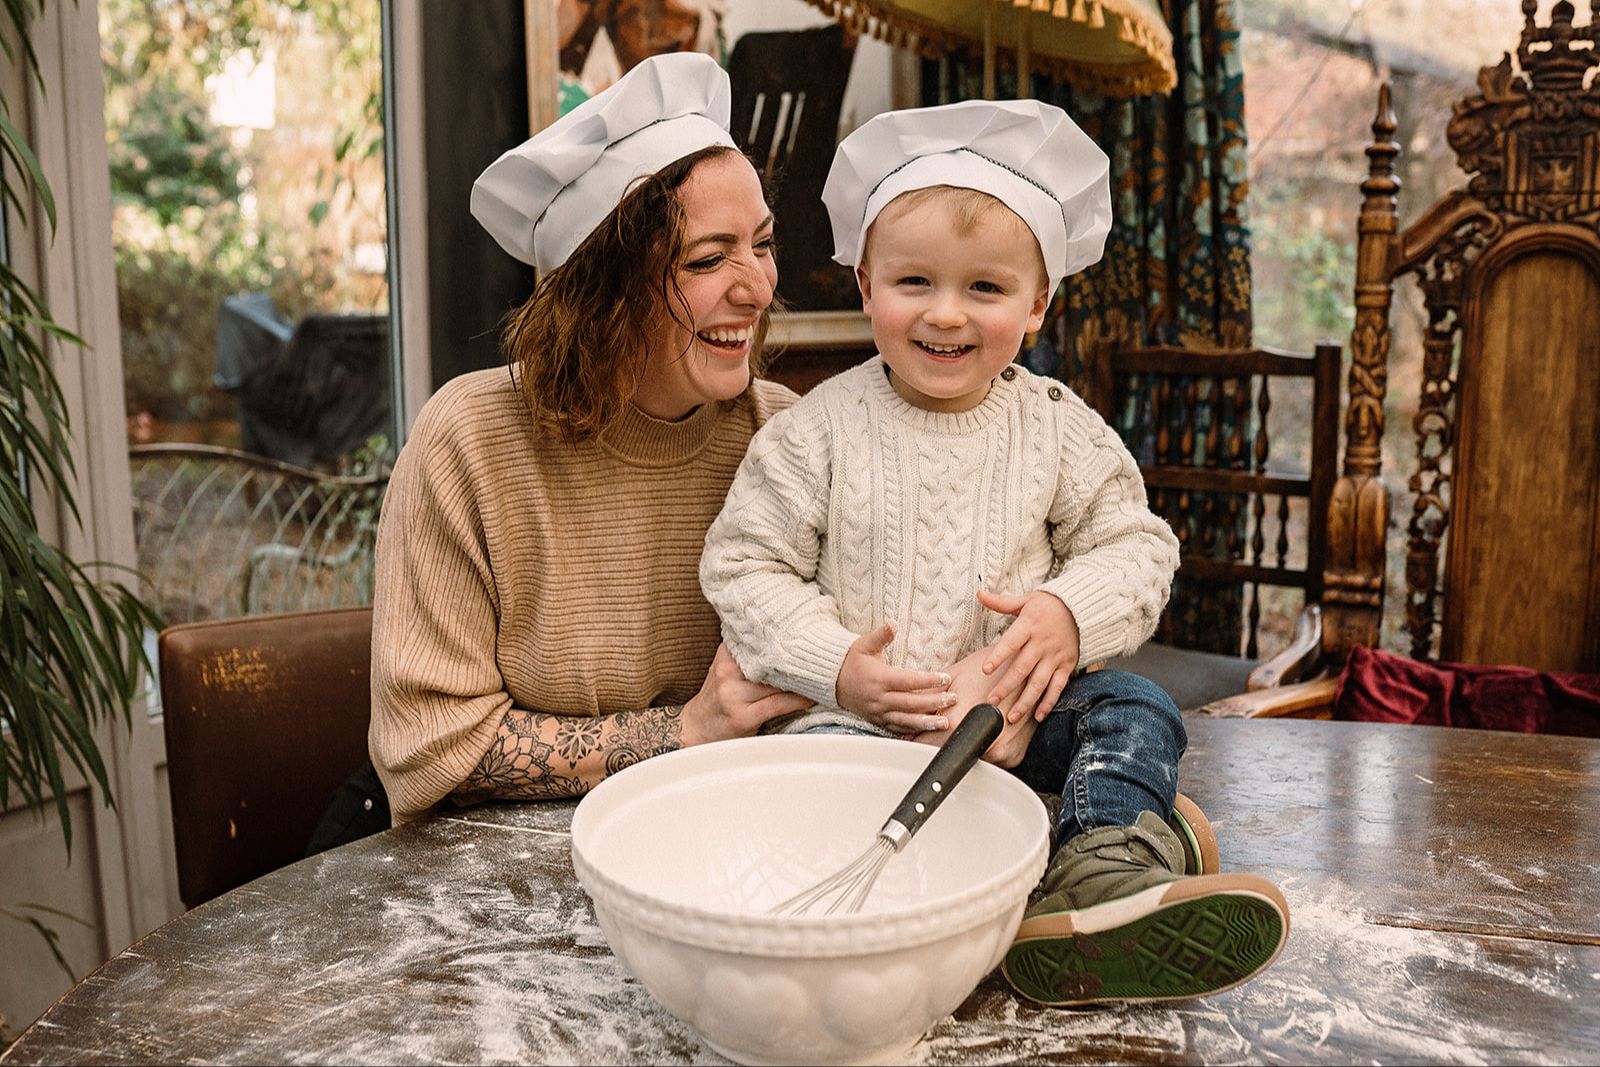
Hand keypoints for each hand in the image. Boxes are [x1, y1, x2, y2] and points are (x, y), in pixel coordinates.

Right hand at [681, 644, 812, 745]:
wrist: (695, 728)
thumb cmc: (718, 696)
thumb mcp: (726, 667)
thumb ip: (747, 653)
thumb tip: (787, 635)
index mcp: (726, 654)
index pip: (764, 641)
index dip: (790, 639)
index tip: (812, 637)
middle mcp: (727, 671)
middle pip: (774, 662)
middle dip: (800, 661)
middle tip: (827, 657)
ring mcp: (733, 695)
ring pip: (779, 684)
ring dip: (804, 682)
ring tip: (825, 678)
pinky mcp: (742, 717)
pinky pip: (778, 705)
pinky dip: (798, 701)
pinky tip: (811, 699)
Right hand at [834, 623, 955, 733]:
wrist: (832, 681)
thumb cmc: (852, 661)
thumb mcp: (864, 644)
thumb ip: (881, 635)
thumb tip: (893, 623)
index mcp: (879, 678)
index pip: (908, 681)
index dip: (928, 681)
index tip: (946, 678)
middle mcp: (879, 698)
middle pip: (911, 703)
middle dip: (934, 702)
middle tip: (953, 699)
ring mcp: (878, 712)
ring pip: (906, 720)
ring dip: (927, 722)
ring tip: (945, 723)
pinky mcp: (878, 721)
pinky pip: (897, 728)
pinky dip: (912, 730)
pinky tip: (927, 730)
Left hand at [908, 653, 1036, 767]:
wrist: (1032, 669)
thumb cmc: (993, 667)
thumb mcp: (956, 676)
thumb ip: (927, 697)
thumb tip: (905, 712)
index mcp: (958, 723)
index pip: (926, 746)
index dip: (919, 740)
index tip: (917, 737)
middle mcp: (980, 743)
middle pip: (950, 755)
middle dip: (944, 743)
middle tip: (953, 722)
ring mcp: (999, 752)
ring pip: (972, 759)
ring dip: (968, 746)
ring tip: (976, 721)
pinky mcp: (1013, 756)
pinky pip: (993, 760)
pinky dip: (988, 747)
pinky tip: (991, 729)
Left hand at [975, 589, 1079, 723]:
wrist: (1083, 609)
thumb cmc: (1050, 605)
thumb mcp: (1026, 600)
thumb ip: (1001, 602)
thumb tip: (980, 594)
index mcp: (1029, 626)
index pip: (1011, 642)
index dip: (998, 656)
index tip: (986, 670)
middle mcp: (1042, 643)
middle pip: (1022, 669)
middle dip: (1006, 687)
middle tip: (991, 703)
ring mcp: (1055, 657)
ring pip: (1038, 683)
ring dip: (1025, 702)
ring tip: (1011, 717)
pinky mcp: (1067, 666)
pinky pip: (1057, 687)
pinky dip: (1048, 702)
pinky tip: (1038, 716)